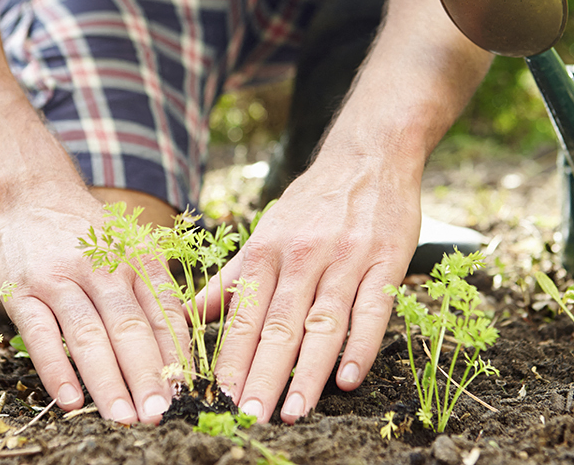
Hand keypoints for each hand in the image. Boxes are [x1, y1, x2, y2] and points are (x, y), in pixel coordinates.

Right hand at [0, 184, 185, 423]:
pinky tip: (71, 400)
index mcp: (136, 259)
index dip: (175, 355)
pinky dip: (56, 369)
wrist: (33, 196)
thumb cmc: (91, 235)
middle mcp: (101, 268)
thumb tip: (181, 353)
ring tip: (123, 416)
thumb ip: (154, 293)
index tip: (185, 392)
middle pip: (128, 328)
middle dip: (146, 375)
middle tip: (158, 413)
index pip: (162, 312)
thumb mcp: (132, 248)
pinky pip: (40, 335)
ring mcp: (59, 279)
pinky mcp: (21, 292)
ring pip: (88, 335)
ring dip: (107, 380)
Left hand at [199, 153, 421, 422]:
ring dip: (308, 371)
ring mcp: (345, 259)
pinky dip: (361, 345)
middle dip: (262, 375)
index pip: (244, 316)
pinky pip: (372, 309)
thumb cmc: (312, 203)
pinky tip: (348, 378)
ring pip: (323, 322)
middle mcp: (302, 256)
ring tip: (294, 411)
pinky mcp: (385, 261)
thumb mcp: (265, 234)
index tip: (218, 399)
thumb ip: (232, 279)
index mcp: (267, 252)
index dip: (232, 360)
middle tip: (249, 416)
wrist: (368, 157)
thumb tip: (188, 315)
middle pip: (279, 325)